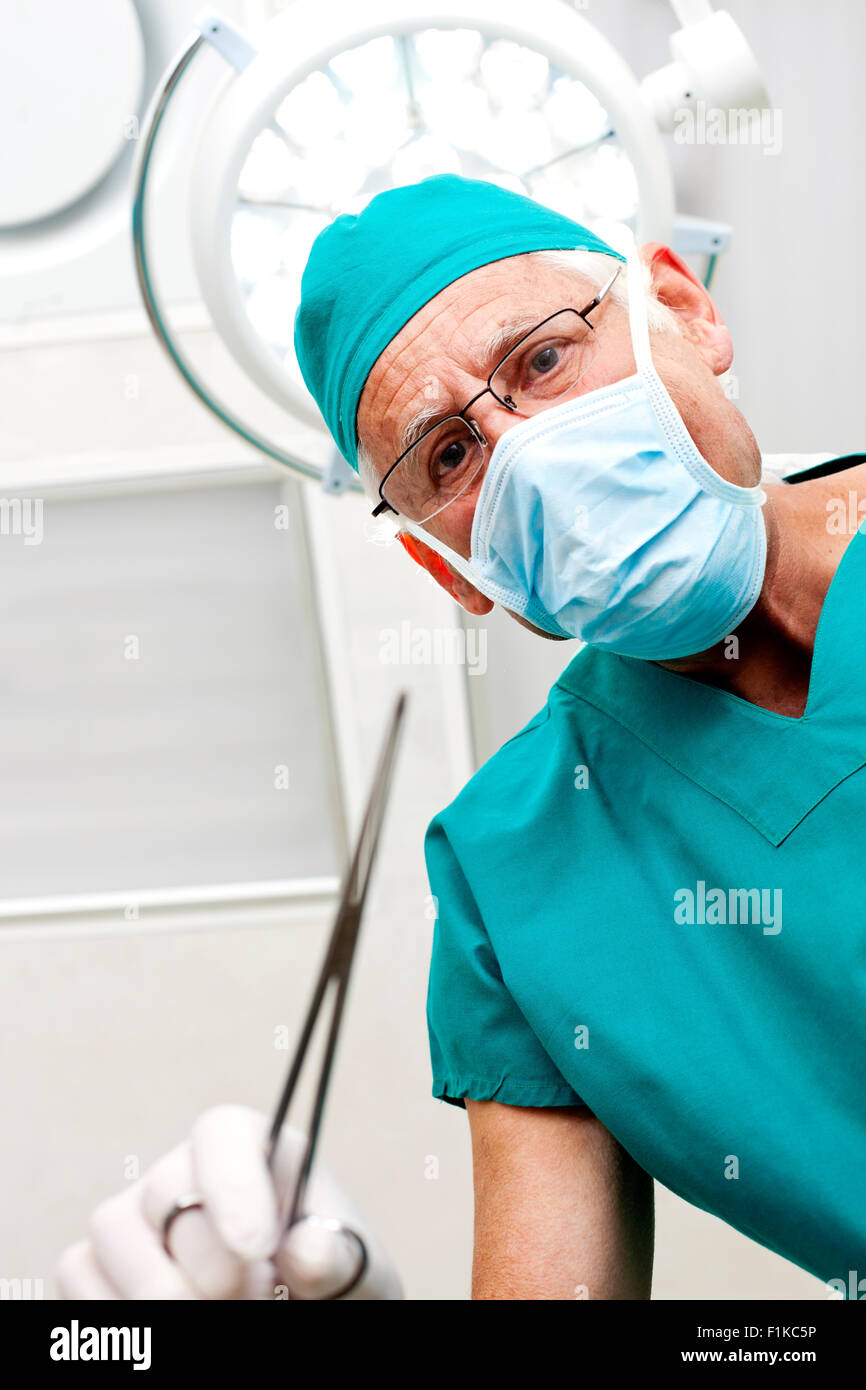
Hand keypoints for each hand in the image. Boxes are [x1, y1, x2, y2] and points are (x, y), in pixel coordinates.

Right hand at [55, 1104, 403, 1300]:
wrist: (305, 1318)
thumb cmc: (331, 1287)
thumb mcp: (355, 1272)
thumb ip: (335, 1259)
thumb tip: (310, 1250)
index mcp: (256, 1149)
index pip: (223, 1133)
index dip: (232, 1185)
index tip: (259, 1251)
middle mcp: (187, 1170)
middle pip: (165, 1193)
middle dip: (209, 1265)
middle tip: (256, 1298)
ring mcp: (136, 1216)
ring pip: (113, 1232)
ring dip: (164, 1293)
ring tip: (222, 1316)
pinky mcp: (98, 1263)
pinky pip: (78, 1274)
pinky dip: (118, 1311)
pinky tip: (168, 1330)